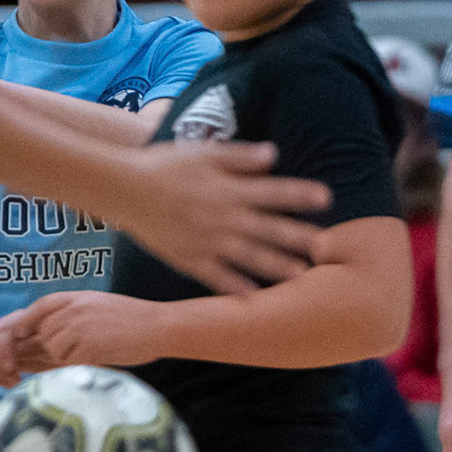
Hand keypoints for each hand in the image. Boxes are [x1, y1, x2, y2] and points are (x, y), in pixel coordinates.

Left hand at [0, 292, 164, 385]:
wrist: (158, 326)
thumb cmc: (133, 320)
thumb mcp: (98, 307)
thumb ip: (73, 316)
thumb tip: (50, 335)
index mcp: (76, 298)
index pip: (40, 308)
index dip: (26, 322)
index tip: (20, 335)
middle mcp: (73, 309)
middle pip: (43, 333)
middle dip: (46, 347)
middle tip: (64, 356)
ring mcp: (78, 327)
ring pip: (53, 349)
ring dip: (64, 358)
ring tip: (89, 355)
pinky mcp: (86, 345)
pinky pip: (68, 361)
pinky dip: (75, 366)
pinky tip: (93, 361)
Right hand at [120, 142, 327, 293]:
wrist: (124, 188)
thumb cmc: (166, 165)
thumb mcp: (205, 153)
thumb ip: (240, 156)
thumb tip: (274, 155)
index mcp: (228, 189)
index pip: (272, 191)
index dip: (299, 195)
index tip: (326, 198)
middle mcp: (222, 216)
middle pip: (267, 228)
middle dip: (298, 237)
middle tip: (326, 247)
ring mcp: (206, 240)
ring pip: (247, 256)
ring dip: (276, 266)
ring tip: (301, 276)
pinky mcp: (189, 258)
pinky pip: (216, 276)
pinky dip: (234, 287)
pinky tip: (254, 298)